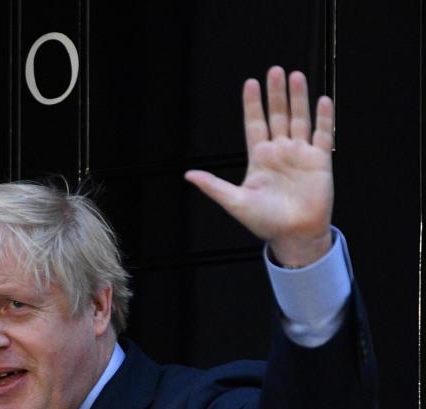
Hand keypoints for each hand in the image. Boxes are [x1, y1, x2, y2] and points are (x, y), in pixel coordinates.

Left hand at [185, 67, 333, 266]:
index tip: (251, 83)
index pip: (254, 124)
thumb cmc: (265, 221)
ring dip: (298, 99)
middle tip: (274, 71)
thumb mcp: (235, 202)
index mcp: (259, 159)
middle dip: (276, 94)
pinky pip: (322, 134)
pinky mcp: (320, 161)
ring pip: (299, 119)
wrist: (293, 235)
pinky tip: (322, 100)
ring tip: (295, 77)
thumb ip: (213, 186)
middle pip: (277, 115)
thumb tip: (189, 175)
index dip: (252, 104)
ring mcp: (300, 154)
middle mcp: (280, 152)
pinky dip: (323, 118)